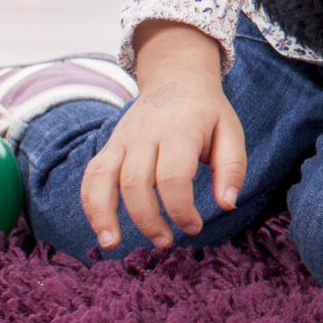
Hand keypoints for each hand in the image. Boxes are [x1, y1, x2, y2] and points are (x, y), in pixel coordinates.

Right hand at [79, 20, 246, 251]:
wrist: (176, 77)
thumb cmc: (207, 112)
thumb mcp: (231, 131)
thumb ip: (232, 168)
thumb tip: (227, 205)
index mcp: (179, 130)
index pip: (173, 176)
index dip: (181, 209)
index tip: (194, 227)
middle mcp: (145, 134)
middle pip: (136, 182)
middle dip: (148, 219)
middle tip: (166, 242)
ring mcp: (122, 139)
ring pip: (104, 178)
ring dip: (105, 215)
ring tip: (112, 245)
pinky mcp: (109, 146)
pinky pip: (91, 175)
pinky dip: (90, 203)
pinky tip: (101, 229)